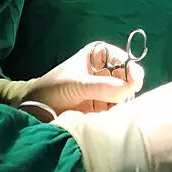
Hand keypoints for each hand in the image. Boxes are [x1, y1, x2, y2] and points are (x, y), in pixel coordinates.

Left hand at [0, 42, 143, 114]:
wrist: (37, 110)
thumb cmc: (54, 88)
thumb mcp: (78, 84)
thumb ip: (103, 86)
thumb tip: (128, 89)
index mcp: (99, 55)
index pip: (122, 59)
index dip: (131, 68)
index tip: (134, 82)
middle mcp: (105, 70)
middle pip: (127, 76)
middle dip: (128, 87)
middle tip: (127, 98)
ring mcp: (105, 89)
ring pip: (125, 93)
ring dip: (124, 101)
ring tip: (118, 109)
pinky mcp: (103, 106)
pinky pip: (117, 108)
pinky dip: (118, 112)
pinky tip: (113, 116)